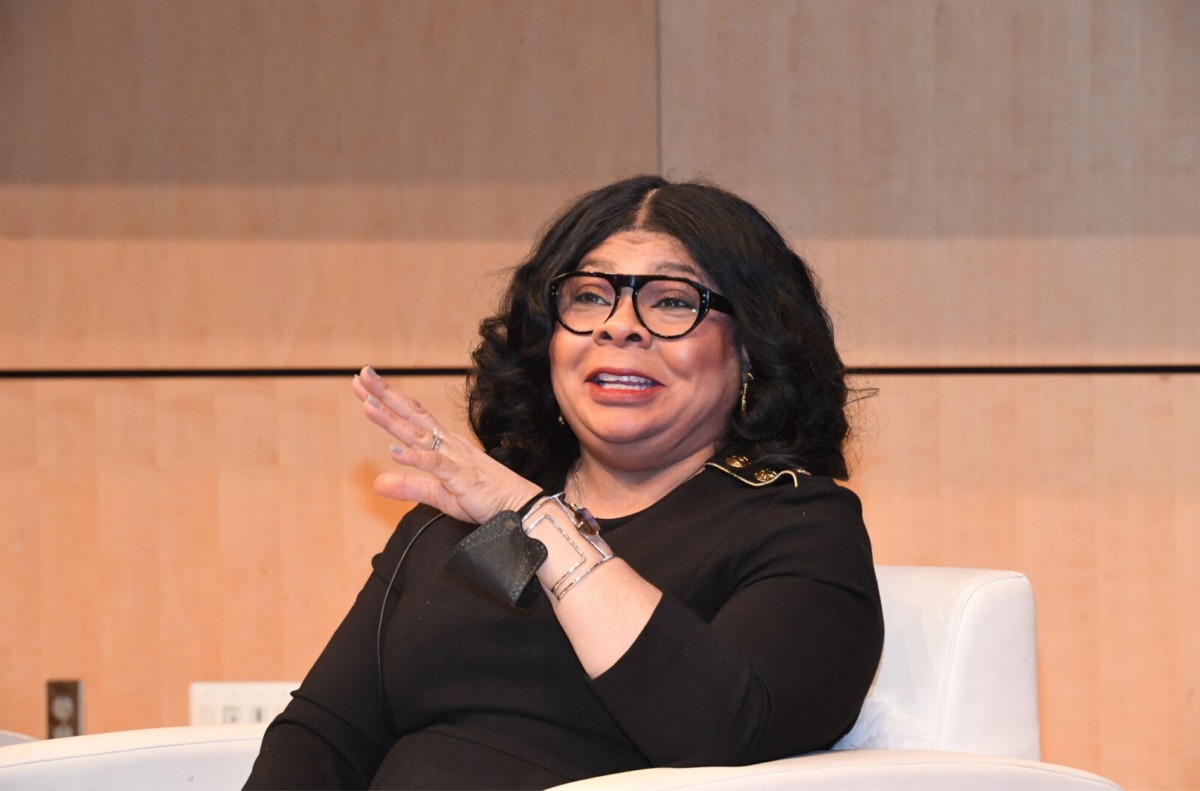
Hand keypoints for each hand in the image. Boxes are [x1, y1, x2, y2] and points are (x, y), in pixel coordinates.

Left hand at [352, 366, 541, 523]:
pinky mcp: (460, 476)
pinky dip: (415, 457)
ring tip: (368, 405)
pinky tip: (395, 451)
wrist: (519, 506)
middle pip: (411, 414)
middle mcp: (447, 444)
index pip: (412, 416)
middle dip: (385, 395)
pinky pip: (435, 464)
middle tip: (361, 375)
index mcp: (443, 444)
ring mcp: (454, 457)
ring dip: (391, 419)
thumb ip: (408, 487)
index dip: (387, 400)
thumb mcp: (438, 495)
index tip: (364, 386)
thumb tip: (377, 482)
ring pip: (417, 434)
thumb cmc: (485, 497)